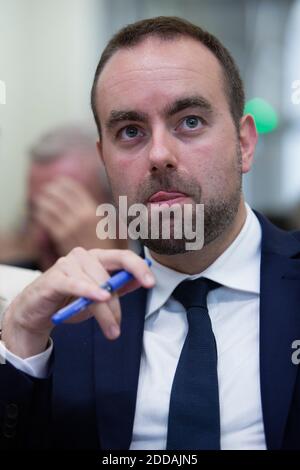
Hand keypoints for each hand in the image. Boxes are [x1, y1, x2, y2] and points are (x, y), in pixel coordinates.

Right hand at [1, 248, 154, 357]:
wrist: (35, 311)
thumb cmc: (68, 301)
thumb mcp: (98, 297)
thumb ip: (118, 287)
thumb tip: (139, 281)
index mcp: (97, 258)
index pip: (123, 257)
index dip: (139, 268)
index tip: (151, 283)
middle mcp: (83, 256)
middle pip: (109, 277)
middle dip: (117, 305)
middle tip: (117, 328)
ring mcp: (67, 264)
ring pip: (95, 286)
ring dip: (105, 311)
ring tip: (110, 330)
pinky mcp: (54, 277)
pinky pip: (75, 284)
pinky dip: (89, 291)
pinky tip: (101, 298)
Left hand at [31, 177, 105, 253]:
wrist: (97, 264)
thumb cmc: (100, 244)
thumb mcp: (101, 222)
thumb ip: (90, 209)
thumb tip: (78, 196)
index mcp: (93, 210)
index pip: (76, 190)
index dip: (65, 183)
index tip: (58, 180)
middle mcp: (82, 216)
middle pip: (62, 196)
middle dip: (51, 190)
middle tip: (45, 188)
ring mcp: (71, 225)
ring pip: (52, 207)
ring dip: (43, 201)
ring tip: (39, 199)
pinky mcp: (62, 236)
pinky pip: (47, 221)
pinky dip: (41, 215)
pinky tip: (38, 214)